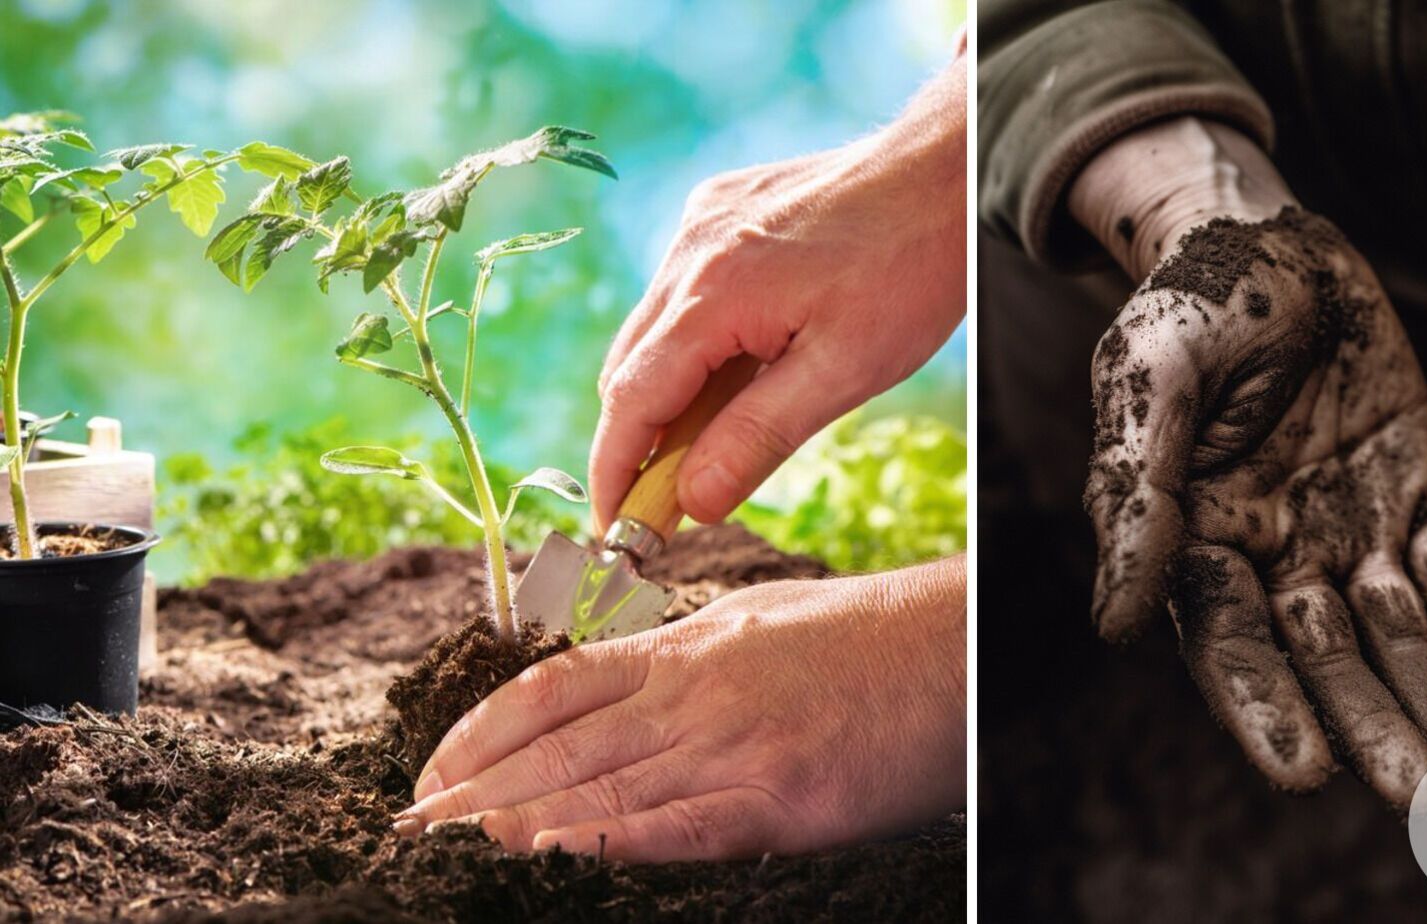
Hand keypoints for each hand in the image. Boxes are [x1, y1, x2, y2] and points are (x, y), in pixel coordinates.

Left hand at [392, 557, 965, 861]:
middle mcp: (695, 693)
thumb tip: (631, 679)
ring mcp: (735, 744)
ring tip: (448, 849)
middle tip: (407, 828)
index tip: (431, 771)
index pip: (555, 689)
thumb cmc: (870, 637)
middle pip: (560, 748)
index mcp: (688, 649)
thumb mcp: (762, 622)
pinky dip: (614, 843)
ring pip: (602, 788)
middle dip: (474, 792)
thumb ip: (689, 653)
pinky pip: (683, 827)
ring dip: (515, 823)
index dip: (480, 732)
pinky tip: (557, 857)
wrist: (957, 645)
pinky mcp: (782, 796)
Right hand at [590, 55, 964, 528]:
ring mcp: (702, 223)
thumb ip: (758, 437)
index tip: (613, 530)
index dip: (614, 473)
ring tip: (717, 438)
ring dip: (671, 390)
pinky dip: (695, 340)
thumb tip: (693, 503)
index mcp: (712, 294)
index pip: (630, 402)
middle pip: (630, 368)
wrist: (946, 172)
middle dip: (638, 441)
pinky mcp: (721, 208)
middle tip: (669, 503)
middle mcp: (690, 251)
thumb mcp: (844, 372)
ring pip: (655, 330)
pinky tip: (745, 363)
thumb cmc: (909, 269)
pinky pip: (683, 289)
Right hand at [1069, 119, 1426, 806]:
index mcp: (1196, 538)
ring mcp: (1348, 530)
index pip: (1230, 643)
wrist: (1271, 232)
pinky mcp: (1416, 496)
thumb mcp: (1152, 375)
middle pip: (1327, 661)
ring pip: (1400, 633)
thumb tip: (1113, 621)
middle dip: (1379, 726)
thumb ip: (1137, 491)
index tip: (1306, 775)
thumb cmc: (1192, 298)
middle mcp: (1275, 556)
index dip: (1264, 707)